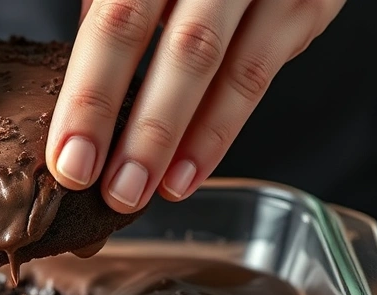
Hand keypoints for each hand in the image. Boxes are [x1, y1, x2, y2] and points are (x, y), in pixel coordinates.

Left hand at [47, 0, 344, 210]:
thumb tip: (74, 96)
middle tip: (114, 192)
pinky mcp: (306, 2)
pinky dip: (219, 132)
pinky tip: (187, 174)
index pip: (117, 24)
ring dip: (186, 142)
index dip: (92, 96)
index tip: (70, 160)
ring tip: (146, 192)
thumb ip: (110, 11)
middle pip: (183, 50)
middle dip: (145, 132)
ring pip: (228, 68)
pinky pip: (260, 75)